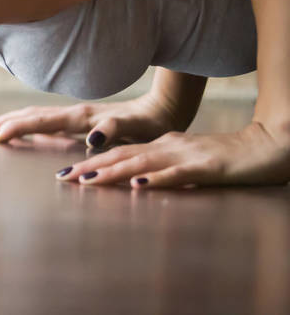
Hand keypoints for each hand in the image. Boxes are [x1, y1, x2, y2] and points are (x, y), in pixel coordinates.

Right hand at [0, 92, 188, 148]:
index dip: (16, 129)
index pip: (40, 122)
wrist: (163, 110)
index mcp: (81, 117)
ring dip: (14, 122)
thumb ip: (113, 128)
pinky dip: (31, 126)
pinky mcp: (81, 120)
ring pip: (37, 116)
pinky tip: (28, 131)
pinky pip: (47, 122)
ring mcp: (76, 115)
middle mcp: (74, 114)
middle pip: (32, 116)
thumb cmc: (149, 124)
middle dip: (7, 124)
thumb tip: (91, 136)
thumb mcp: (135, 127)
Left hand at [56, 121, 289, 187]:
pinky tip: (139, 186)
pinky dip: (157, 180)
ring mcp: (186, 155)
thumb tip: (135, 179)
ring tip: (87, 179)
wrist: (268, 145)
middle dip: (89, 166)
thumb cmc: (227, 157)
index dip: (90, 161)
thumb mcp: (187, 160)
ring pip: (143, 162)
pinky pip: (178, 174)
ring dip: (113, 171)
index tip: (63, 173)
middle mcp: (168, 146)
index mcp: (161, 144)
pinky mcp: (207, 167)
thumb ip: (162, 166)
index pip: (119, 152)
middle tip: (61, 176)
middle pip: (122, 155)